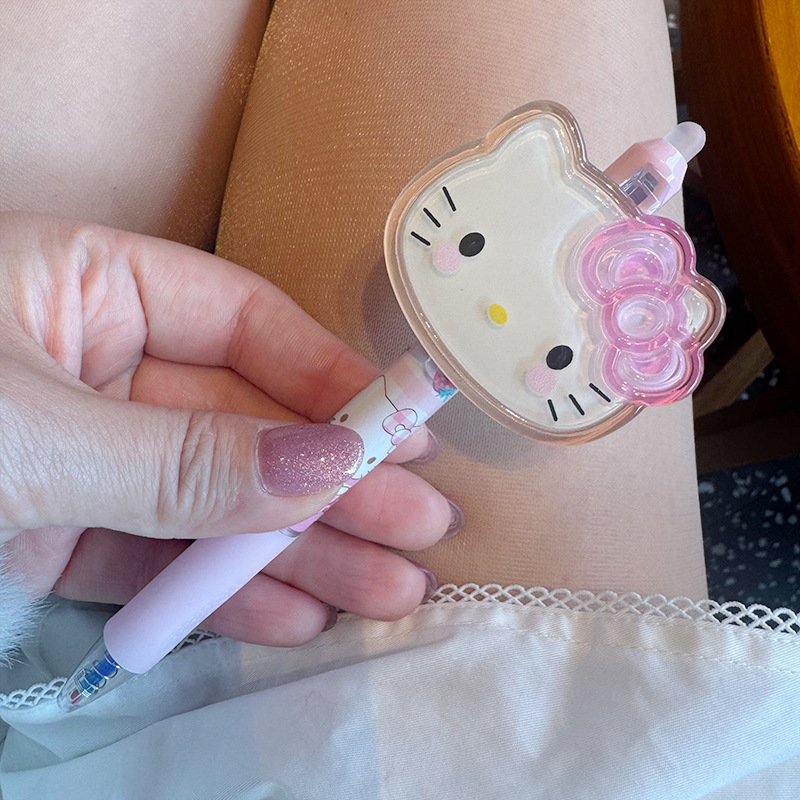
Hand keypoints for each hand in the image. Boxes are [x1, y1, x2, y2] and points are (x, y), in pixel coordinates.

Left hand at [0, 213, 455, 645]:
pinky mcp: (52, 537)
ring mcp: (79, 458)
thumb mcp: (36, 431)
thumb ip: (180, 458)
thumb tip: (326, 465)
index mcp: (84, 288)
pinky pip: (153, 561)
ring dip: (296, 554)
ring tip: (383, 591)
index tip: (401, 437)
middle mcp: (94, 367)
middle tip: (418, 530)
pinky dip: (216, 594)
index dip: (328, 380)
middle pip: (243, 423)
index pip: (240, 322)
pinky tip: (293, 616)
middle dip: (332, 484)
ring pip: (209, 502)